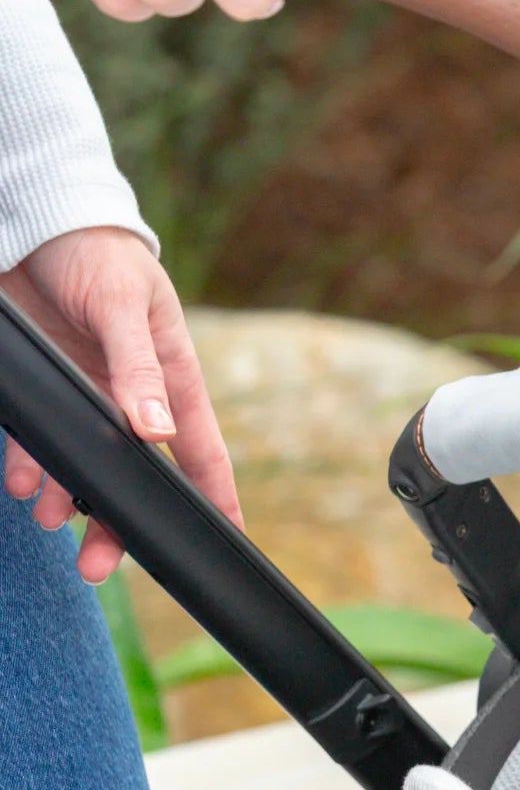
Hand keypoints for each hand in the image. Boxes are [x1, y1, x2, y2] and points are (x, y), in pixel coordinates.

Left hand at [1, 226, 239, 581]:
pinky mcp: (49, 390)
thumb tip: (159, 432)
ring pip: (86, 467)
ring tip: (47, 519)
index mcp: (173, 377)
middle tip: (100, 566)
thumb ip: (139, 371)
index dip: (216, 497)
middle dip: (120, 523)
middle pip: (138, 476)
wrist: (40, 223)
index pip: (204, 449)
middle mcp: (135, 396)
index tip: (227, 541)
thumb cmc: (99, 257)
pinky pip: (40, 442)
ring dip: (68, 501)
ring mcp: (90, 395)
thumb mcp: (123, 308)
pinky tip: (23, 480)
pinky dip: (32, 466)